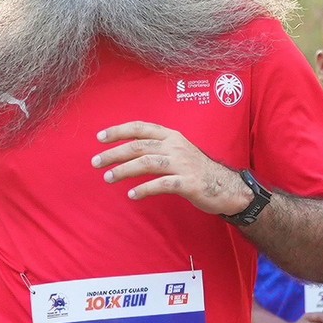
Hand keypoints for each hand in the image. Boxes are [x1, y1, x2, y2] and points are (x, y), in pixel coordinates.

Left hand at [91, 122, 243, 214]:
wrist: (227, 187)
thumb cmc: (198, 171)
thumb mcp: (178, 151)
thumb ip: (157, 148)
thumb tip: (128, 151)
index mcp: (172, 136)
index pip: (141, 128)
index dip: (119, 131)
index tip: (100, 137)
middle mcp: (176, 146)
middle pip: (139, 146)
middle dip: (114, 153)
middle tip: (96, 162)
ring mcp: (183, 164)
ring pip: (147, 162)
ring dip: (124, 170)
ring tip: (108, 178)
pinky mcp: (188, 183)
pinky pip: (162, 184)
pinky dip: (144, 189)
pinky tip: (132, 194)